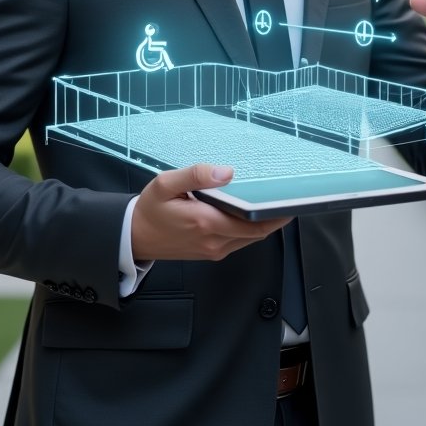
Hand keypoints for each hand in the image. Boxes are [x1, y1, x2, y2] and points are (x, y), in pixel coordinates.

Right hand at [131, 163, 290, 261]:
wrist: (134, 237)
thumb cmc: (150, 209)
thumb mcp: (166, 183)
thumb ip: (196, 175)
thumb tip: (227, 172)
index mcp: (205, 222)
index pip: (251, 222)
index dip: (274, 214)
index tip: (290, 200)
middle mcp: (213, 241)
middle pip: (257, 233)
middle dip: (275, 218)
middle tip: (290, 199)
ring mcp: (213, 250)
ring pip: (250, 239)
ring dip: (264, 225)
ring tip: (276, 204)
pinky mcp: (211, 252)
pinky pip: (239, 242)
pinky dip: (251, 230)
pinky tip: (253, 215)